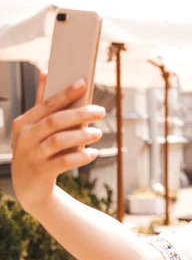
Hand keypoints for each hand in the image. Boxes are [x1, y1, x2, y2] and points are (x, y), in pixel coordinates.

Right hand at [11, 72, 105, 213]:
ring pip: (59, 141)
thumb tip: (45, 73)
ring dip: (82, 135)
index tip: (84, 84)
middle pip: (55, 121)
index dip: (65, 93)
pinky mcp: (41, 173)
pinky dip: (81, 157)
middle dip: (80, 114)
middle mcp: (25, 138)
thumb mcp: (35, 129)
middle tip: (101, 111)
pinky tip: (94, 154)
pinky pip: (64, 162)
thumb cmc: (37, 150)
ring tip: (98, 133)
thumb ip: (42, 104)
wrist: (29, 187)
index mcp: (23, 123)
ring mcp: (32, 156)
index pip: (47, 104)